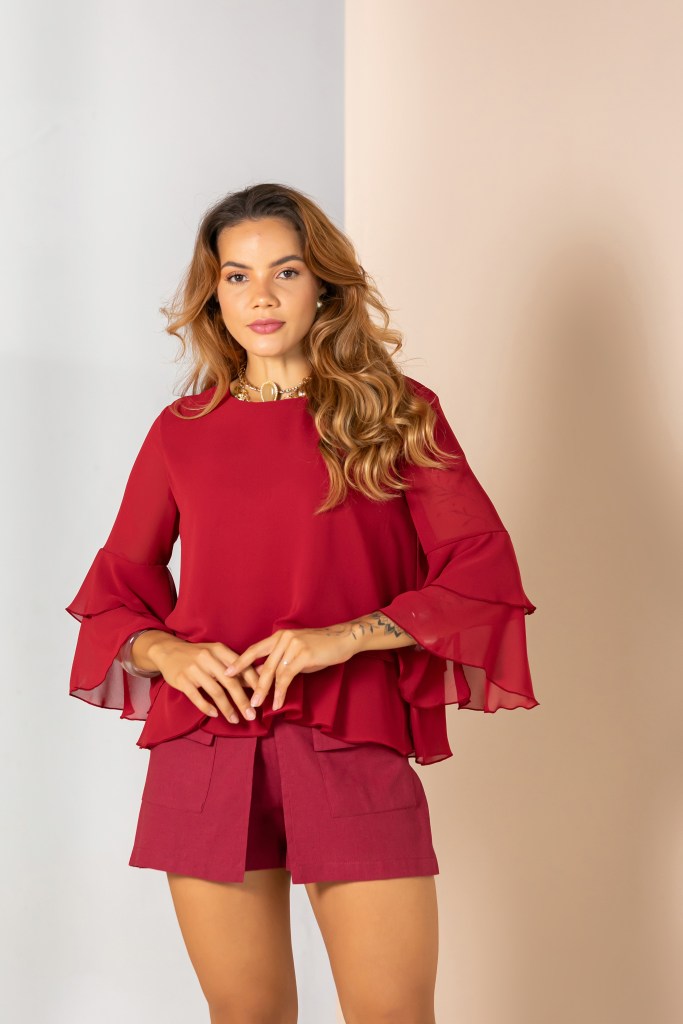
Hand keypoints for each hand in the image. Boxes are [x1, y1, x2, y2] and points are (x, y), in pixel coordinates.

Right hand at [151, 637, 261, 723]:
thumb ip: (235, 666)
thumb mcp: (216, 654)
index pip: (241, 667)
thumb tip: (258, 679)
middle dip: (243, 701)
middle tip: (252, 715)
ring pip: (215, 692)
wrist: (168, 650)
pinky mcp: (182, 680)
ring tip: (235, 720)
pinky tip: (215, 714)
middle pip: (230, 682)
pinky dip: (207, 707)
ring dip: (227, 708)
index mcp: (220, 650)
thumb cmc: (198, 655)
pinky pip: (197, 697)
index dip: (253, 683)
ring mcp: (194, 669)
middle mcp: (208, 658)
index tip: (262, 697)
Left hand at [224, 627, 358, 710]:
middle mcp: (283, 638)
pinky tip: (278, 702)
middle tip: (244, 699)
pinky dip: (281, 691)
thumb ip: (280, 662)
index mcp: (279, 636)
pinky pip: (287, 676)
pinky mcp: (303, 654)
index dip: (240, 662)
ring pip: (274, 672)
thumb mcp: (296, 654)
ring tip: (258, 705)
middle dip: (252, 684)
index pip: (254, 650)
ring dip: (265, 691)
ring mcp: (293, 645)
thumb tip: (261, 674)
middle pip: (262, 664)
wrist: (343, 639)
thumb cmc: (320, 648)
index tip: (226, 673)